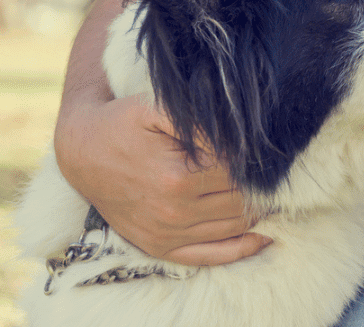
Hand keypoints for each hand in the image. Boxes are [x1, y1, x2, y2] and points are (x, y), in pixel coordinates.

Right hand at [54, 94, 271, 264]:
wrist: (82, 151)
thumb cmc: (124, 123)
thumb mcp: (159, 108)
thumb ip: (201, 120)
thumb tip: (242, 133)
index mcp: (178, 176)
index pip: (242, 172)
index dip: (260, 160)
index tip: (272, 149)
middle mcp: (175, 211)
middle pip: (243, 200)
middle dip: (265, 185)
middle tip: (281, 170)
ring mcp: (168, 233)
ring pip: (236, 227)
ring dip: (261, 211)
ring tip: (275, 192)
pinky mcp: (161, 247)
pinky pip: (213, 255)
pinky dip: (244, 247)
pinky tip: (266, 233)